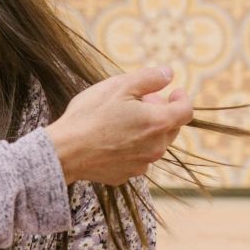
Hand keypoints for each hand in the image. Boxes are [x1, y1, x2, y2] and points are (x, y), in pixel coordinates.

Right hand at [44, 67, 193, 184]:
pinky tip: (110, 139)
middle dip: (160, 112)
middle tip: (139, 101)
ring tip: (121, 120)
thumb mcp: (119, 86)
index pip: (186, 111)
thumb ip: (149, 78)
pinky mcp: (125, 175)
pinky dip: (130, 147)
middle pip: (170, 128)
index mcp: (158, 123)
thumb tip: (168, 73)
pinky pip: (135, 158)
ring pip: (153, 144)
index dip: (182, 98)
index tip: (174, 91)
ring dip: (145, 130)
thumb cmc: (90, 115)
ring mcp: (141, 165)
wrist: (64, 151)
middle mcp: (156, 147)